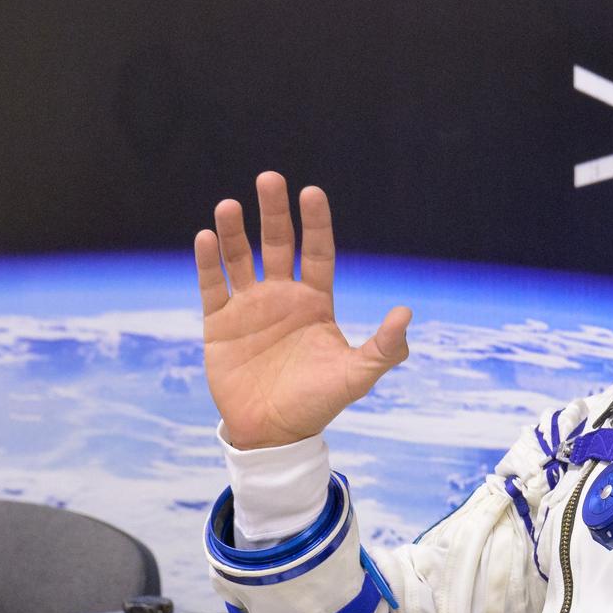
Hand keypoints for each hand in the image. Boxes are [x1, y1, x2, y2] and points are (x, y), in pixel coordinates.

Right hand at [195, 171, 411, 449]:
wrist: (273, 433)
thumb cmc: (317, 404)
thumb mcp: (356, 377)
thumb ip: (383, 348)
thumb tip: (406, 313)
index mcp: (315, 303)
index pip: (317, 252)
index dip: (314, 223)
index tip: (311, 192)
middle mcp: (282, 297)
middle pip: (277, 244)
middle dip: (273, 212)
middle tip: (269, 179)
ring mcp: (249, 307)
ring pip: (240, 258)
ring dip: (234, 232)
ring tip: (228, 207)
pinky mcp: (219, 323)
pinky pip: (212, 286)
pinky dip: (208, 263)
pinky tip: (206, 238)